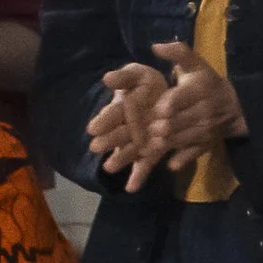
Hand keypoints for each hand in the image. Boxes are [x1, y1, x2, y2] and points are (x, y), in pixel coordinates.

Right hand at [88, 63, 166, 190]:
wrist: (169, 95)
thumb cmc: (145, 83)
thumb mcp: (136, 74)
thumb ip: (124, 77)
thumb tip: (107, 78)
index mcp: (123, 107)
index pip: (113, 113)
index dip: (104, 120)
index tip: (93, 128)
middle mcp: (128, 126)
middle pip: (119, 134)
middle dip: (109, 140)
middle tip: (96, 147)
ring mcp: (139, 139)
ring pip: (129, 150)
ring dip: (120, 158)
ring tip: (110, 168)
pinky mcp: (151, 150)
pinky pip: (145, 163)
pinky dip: (139, 175)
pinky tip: (132, 188)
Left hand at [142, 42, 248, 172]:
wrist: (236, 106)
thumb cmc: (208, 82)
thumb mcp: (196, 64)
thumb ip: (177, 52)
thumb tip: (154, 46)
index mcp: (198, 89)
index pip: (179, 98)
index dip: (167, 105)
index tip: (157, 110)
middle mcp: (203, 111)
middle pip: (177, 122)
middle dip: (161, 127)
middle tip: (148, 129)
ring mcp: (205, 130)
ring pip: (181, 139)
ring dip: (165, 143)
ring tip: (149, 143)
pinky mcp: (205, 144)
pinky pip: (192, 154)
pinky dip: (180, 159)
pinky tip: (169, 162)